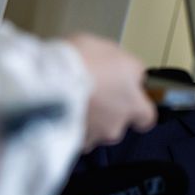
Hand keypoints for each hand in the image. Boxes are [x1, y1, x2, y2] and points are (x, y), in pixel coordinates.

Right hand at [68, 33, 156, 151]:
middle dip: (106, 113)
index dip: (137, 108)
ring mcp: (92, 137)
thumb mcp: (113, 51)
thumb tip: (132, 73)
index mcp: (132, 104)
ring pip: (94, 132)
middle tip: (92, 92)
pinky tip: (58, 110)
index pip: (147, 117)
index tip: (129, 98)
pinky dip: (68, 125)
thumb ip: (128, 68)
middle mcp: (116, 126)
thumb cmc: (81, 62)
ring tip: (71, 100)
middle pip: (116, 124)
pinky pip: (73, 136)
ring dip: (86, 119)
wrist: (48, 81)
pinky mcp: (70, 143)